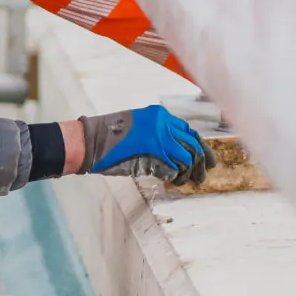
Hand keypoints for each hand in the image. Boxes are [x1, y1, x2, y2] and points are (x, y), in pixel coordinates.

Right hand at [79, 105, 210, 183]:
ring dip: (190, 172)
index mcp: (159, 115)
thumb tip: (175, 152)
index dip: (198, 145)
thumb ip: (157, 135)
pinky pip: (175, 168)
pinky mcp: (155, 153)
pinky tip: (171, 180)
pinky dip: (176, 176)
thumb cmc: (109, 136)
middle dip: (202, 160)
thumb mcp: (138, 128)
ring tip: (187, 181)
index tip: (204, 157)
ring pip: (188, 157)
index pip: (188, 130)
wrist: (91, 140)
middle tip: (204, 173)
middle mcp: (164, 123)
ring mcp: (161, 138)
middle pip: (194, 143)